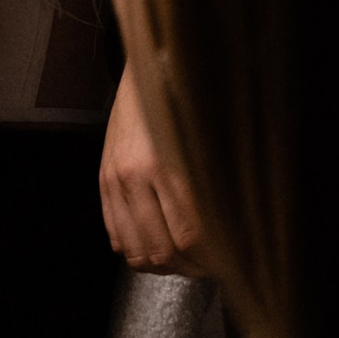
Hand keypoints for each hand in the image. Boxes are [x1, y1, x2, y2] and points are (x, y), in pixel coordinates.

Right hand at [99, 69, 208, 274]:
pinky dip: (136, 251)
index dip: (210, 258)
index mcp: (166, 163)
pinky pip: (115, 235)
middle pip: (162, 249)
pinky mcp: (103, 182)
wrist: (148, 70)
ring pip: (136, 250)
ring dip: (162, 265)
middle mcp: (135, 175)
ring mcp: (115, 180)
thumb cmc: (184, 101)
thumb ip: (216, 182)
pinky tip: (156, 246)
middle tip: (210, 266)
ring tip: (184, 262)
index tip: (227, 261)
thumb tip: (235, 228)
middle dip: (189, 267)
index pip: (189, 234)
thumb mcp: (207, 137)